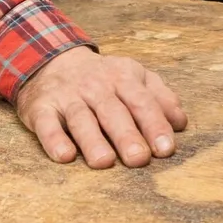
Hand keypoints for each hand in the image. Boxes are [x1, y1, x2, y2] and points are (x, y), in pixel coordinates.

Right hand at [15, 46, 187, 167]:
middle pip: (113, 112)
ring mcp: (68, 96)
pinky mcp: (41, 108)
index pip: (142, 101)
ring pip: (81, 119)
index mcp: (124, 77)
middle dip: (127, 136)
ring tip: (104, 162)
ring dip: (92, 141)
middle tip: (139, 159)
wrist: (52, 60)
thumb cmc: (104, 78)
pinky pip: (47, 124)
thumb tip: (181, 123)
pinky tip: (64, 156)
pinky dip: (54, 140)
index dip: (155, 124)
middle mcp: (96, 86)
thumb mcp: (134, 77)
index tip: (166, 148)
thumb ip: (160, 97)